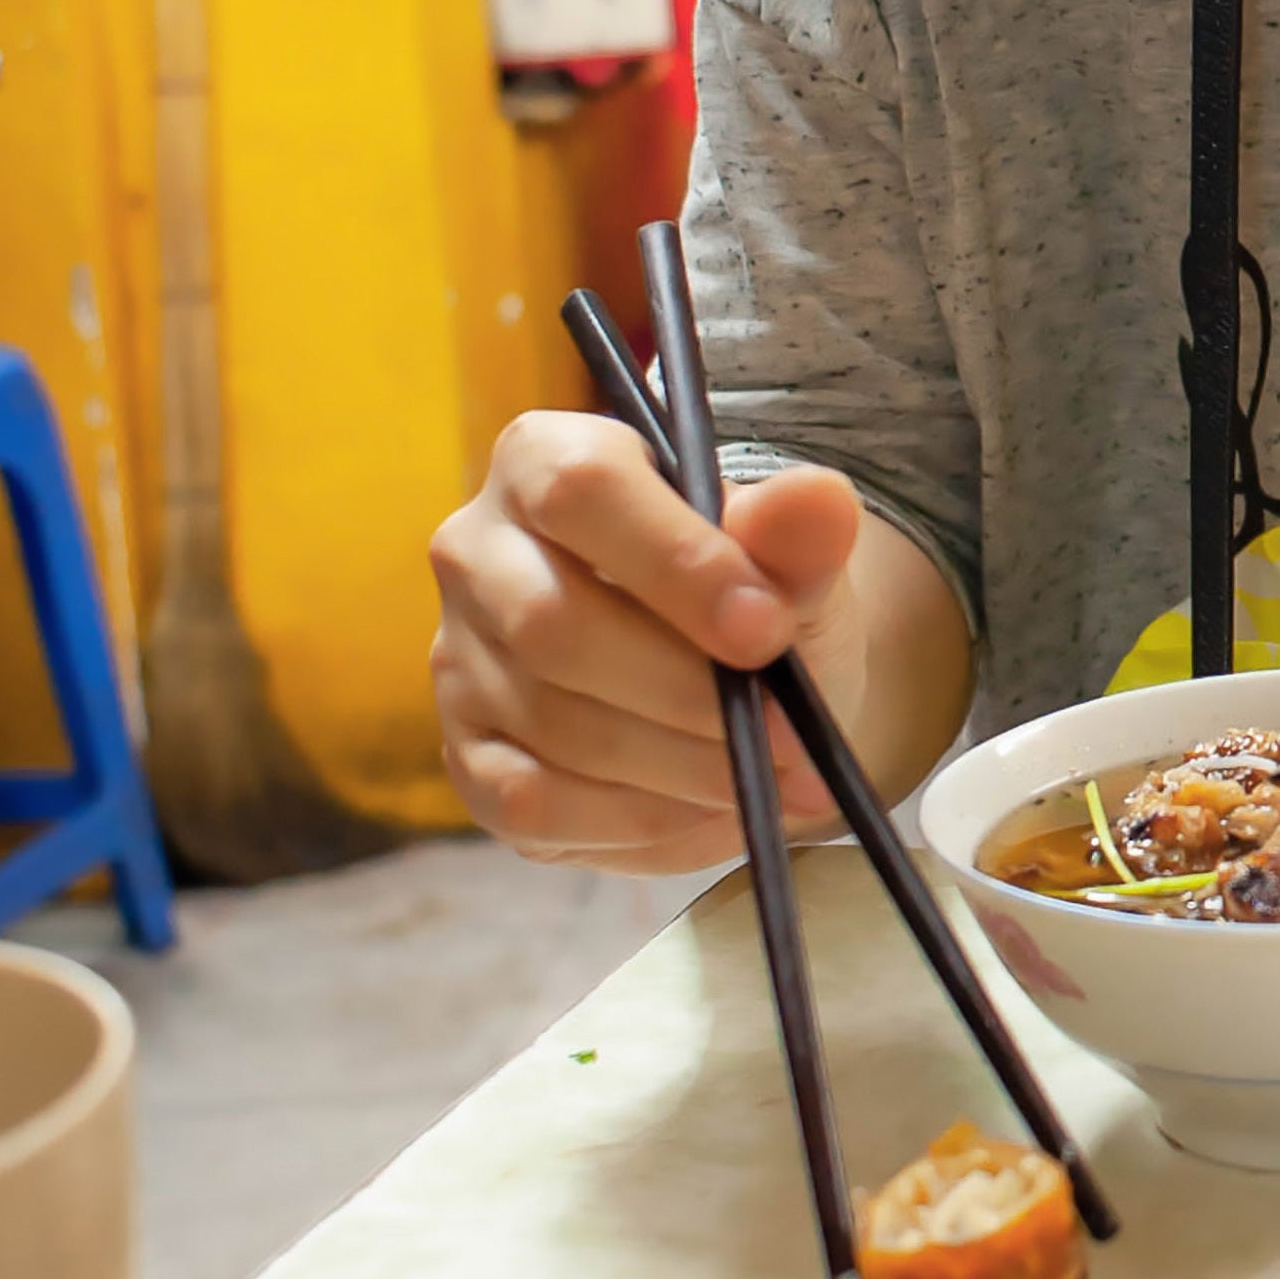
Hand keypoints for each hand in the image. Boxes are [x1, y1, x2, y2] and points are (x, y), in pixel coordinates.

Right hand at [430, 415, 868, 868]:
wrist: (735, 686)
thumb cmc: (752, 601)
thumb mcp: (793, 563)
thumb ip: (799, 537)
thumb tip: (820, 500)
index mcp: (544, 459)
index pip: (581, 490)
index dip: (676, 564)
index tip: (766, 631)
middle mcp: (477, 550)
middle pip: (551, 623)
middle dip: (686, 693)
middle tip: (785, 738)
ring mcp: (459, 658)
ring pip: (553, 723)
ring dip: (679, 766)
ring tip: (765, 777)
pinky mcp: (468, 756)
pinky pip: (533, 804)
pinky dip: (637, 820)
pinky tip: (703, 808)